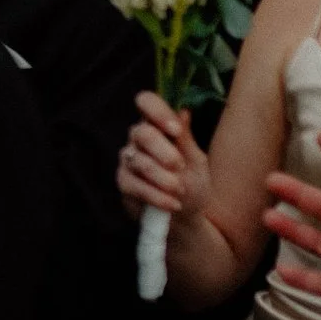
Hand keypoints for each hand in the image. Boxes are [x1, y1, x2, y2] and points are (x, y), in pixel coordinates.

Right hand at [117, 93, 208, 222]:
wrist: (186, 217)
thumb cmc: (192, 183)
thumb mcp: (196, 161)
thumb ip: (186, 138)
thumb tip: (183, 111)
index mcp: (157, 125)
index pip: (146, 102)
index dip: (157, 111)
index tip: (175, 130)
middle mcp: (138, 139)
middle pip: (141, 133)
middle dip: (163, 150)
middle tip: (179, 166)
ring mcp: (128, 160)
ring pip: (139, 162)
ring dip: (162, 177)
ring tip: (179, 190)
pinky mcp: (124, 183)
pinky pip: (135, 185)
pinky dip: (156, 196)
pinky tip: (172, 204)